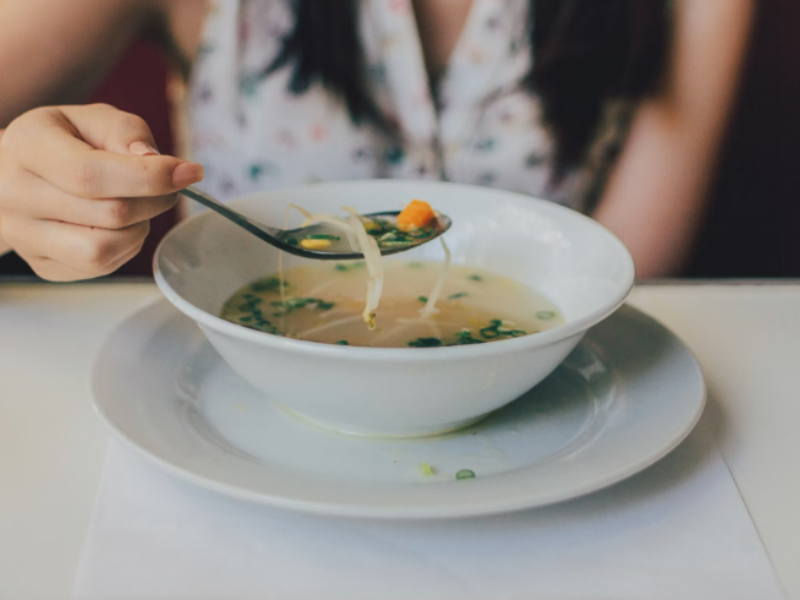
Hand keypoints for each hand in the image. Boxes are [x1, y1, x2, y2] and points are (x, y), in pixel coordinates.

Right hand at [0, 103, 202, 279]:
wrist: (16, 172)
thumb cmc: (62, 142)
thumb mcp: (91, 119)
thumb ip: (126, 132)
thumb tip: (154, 160)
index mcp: (28, 148)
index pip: (91, 174)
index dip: (149, 177)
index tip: (188, 172)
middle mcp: (16, 196)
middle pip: (108, 214)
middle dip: (155, 201)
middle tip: (168, 187)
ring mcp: (25, 237)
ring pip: (103, 250)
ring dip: (139, 228)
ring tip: (138, 206)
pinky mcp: (42, 265)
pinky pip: (99, 268)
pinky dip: (125, 247)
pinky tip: (120, 226)